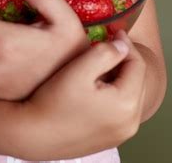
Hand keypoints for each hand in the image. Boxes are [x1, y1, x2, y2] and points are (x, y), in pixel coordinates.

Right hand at [20, 32, 146, 159]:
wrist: (33, 135)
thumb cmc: (54, 100)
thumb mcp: (79, 69)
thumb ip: (106, 52)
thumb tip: (123, 45)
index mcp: (126, 104)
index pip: (138, 65)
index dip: (127, 44)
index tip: (114, 31)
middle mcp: (130, 124)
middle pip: (138, 81)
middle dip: (126, 60)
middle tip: (109, 44)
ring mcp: (121, 134)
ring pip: (131, 96)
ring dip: (121, 77)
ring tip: (103, 63)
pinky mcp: (110, 139)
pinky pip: (122, 110)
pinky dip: (116, 93)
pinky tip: (97, 85)